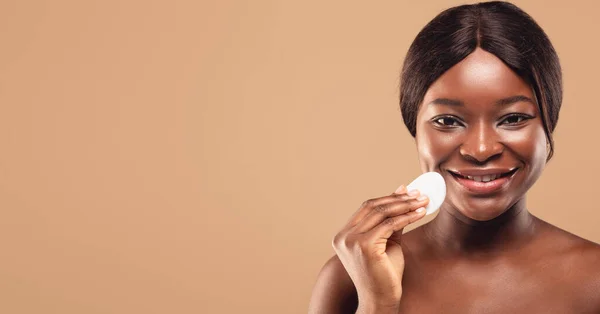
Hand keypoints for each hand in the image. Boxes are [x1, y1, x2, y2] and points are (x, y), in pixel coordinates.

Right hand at [331, 185, 428, 307]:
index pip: (366, 209)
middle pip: (372, 207)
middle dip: (398, 198)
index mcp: (343, 235)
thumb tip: (401, 192)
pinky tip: (420, 213)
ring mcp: (351, 241)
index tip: (407, 191)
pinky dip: (406, 217)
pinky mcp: (364, 246)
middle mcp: (343, 236)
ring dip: (405, 205)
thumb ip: (391, 220)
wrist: (381, 300)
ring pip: (381, 213)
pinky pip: (389, 225)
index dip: (387, 198)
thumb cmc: (384, 274)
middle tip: (418, 194)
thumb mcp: (387, 242)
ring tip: (423, 201)